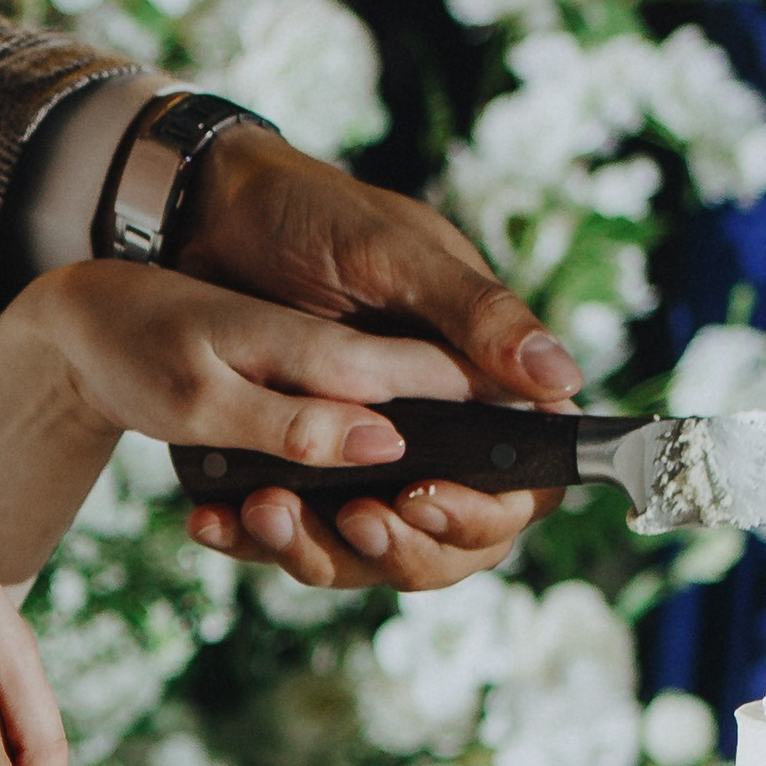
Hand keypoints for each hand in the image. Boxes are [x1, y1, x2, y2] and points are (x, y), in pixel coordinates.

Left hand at [0, 260, 556, 589]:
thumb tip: (563, 382)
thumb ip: (478, 317)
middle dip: (410, 546)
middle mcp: (428, 427)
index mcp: (473, 377)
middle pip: (452, 538)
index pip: (523, 482)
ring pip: (374, 550)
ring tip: (273, 510)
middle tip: (357, 517)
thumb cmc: (311, 215)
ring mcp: (359, 451)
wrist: (202, 215)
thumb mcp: (394, 255)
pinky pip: (298, 531)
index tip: (430, 500)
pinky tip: (224, 521)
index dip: (488, 509)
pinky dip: (264, 537)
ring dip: (329, 550)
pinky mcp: (299, 465)